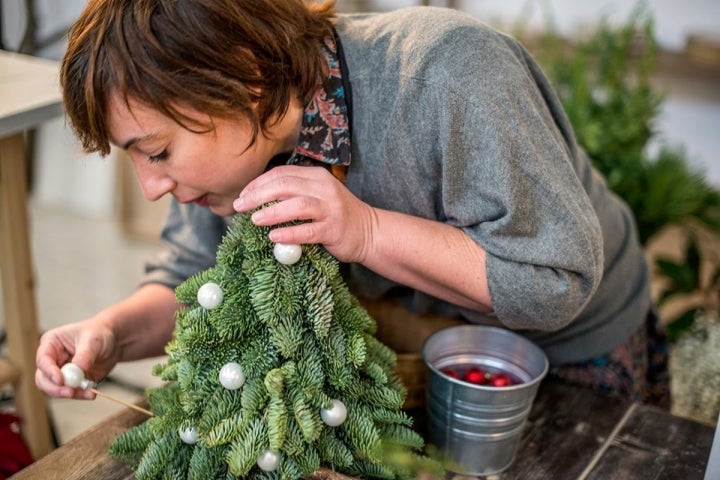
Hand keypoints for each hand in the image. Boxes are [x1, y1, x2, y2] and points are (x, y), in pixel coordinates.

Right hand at [35, 318, 121, 398]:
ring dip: (71, 394)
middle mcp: (52, 359)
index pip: (43, 360)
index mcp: (51, 343)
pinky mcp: (72, 382)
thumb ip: (85, 354)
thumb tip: (79, 368)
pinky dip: (80, 395)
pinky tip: (91, 393)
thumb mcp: (93, 340)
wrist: (115, 342)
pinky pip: (72, 392)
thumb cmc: (99, 333)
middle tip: (70, 392)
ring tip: (88, 393)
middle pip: (43, 379)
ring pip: (56, 389)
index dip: (49, 372)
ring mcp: (61, 372)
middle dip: (55, 388)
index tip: (60, 380)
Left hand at [233, 165, 375, 262]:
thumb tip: (255, 200)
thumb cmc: (335, 216)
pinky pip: (309, 231)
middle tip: (240, 206)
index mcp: (316, 176)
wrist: (369, 231)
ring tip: (254, 219)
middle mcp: (324, 188)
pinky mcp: (335, 230)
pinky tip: (274, 237)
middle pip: (286, 185)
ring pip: (298, 205)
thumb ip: (292, 194)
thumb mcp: (316, 196)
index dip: (258, 183)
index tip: (242, 195)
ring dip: (273, 212)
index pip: (281, 174)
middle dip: (258, 195)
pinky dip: (290, 233)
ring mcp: (331, 209)